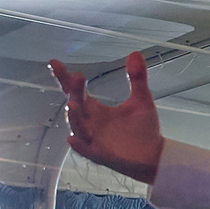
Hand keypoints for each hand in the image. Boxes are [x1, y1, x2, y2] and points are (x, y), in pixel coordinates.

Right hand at [47, 52, 165, 183]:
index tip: (54, 62)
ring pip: (78, 127)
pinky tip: (73, 139)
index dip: (64, 77)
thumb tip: (136, 53)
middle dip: (75, 92)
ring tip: (75, 102)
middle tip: (78, 77)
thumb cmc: (143, 129)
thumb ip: (137, 78)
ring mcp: (93, 139)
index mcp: (95, 109)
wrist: (155, 155)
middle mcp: (90, 122)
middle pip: (76, 105)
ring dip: (75, 116)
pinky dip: (79, 145)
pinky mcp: (100, 155)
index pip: (75, 91)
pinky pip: (86, 150)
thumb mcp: (141, 100)